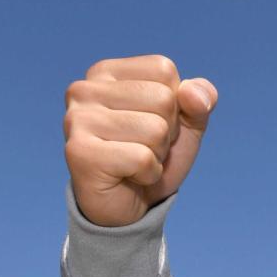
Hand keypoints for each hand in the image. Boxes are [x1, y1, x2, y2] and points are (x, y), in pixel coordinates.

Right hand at [63, 54, 217, 226]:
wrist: (130, 207)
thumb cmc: (153, 157)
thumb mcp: (186, 125)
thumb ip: (199, 100)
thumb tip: (192, 93)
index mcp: (106, 72)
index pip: (164, 69)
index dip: (174, 105)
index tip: (151, 125)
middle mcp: (84, 89)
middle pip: (163, 98)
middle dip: (167, 132)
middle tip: (144, 148)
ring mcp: (77, 120)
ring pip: (155, 129)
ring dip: (157, 155)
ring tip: (135, 162)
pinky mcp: (79, 152)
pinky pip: (142, 158)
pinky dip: (148, 174)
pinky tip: (129, 177)